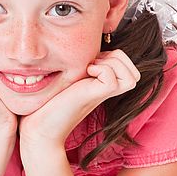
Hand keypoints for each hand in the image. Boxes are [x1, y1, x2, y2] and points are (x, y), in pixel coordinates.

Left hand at [20, 49, 139, 144]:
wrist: (40, 126)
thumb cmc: (49, 103)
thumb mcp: (70, 78)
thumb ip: (81, 68)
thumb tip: (82, 49)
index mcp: (102, 86)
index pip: (130, 70)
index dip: (117, 58)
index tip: (94, 60)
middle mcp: (105, 91)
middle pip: (135, 74)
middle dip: (119, 58)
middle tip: (95, 62)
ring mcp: (101, 95)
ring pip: (132, 77)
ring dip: (113, 63)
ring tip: (91, 67)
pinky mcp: (93, 97)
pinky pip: (111, 79)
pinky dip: (102, 69)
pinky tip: (86, 72)